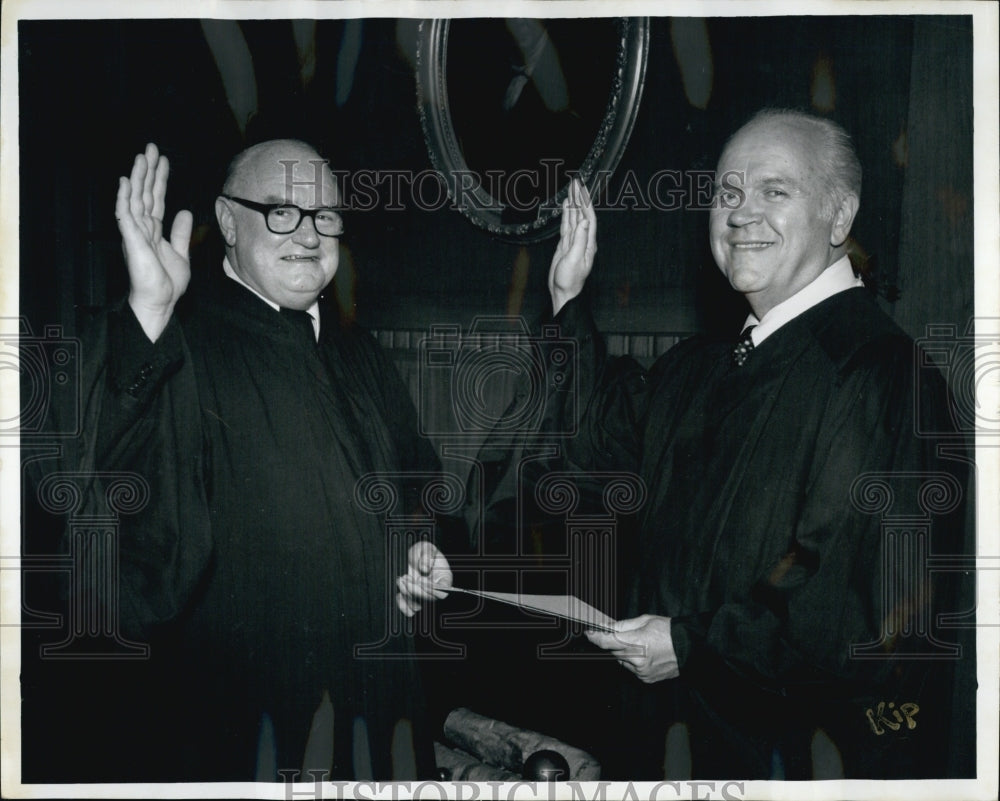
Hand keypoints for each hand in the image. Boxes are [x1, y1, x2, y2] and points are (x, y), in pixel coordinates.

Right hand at [116, 143, 192, 341]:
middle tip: (151, 147)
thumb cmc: (166, 283)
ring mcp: (135, 233)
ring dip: (137, 177)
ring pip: (135, 199)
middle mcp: (142, 228)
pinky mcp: (131, 241)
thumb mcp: (181, 254)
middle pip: (145, 193)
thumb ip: (180, 233)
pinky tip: (125, 183)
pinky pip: (125, 216)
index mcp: (154, 230)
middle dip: (148, 170)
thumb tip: (184, 212)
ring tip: (141, 156)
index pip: (156, 199)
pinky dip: (125, 199)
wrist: (159, 302)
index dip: (159, 179)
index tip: (162, 160)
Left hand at [395, 541, 451, 616]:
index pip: (443, 590)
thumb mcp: (426, 547)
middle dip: (416, 589)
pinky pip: (409, 610)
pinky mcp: (413, 600)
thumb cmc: (422, 552)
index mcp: (444, 578)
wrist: (413, 557)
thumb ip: (426, 555)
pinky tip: (399, 592)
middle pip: (429, 599)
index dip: (432, 588)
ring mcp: (424, 597)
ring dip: (407, 594)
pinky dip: (402, 604)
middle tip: (406, 578)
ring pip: (418, 605)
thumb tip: (424, 568)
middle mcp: (435, 590)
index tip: (421, 579)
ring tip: (402, 580)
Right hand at [548, 178, 596, 315]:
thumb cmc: (570, 281)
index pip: (589, 217)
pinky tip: (566, 206)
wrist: (562, 292)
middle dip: (580, 198)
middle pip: (582, 214)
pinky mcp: (565, 245)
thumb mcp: (574, 260)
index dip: (586, 202)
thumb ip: (579, 240)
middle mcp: (583, 240)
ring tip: (572, 189)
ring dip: (573, 203)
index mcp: (588, 243)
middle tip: (576, 182)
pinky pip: (567, 225)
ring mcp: (574, 242)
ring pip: (574, 218)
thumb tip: (584, 222)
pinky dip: (567, 214)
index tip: (581, 189)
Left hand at [585, 614, 678, 683]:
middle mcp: (637, 660)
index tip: (589, 634)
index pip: (607, 642)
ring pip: (622, 661)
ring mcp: (642, 672)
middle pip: (613, 652)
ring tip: (641, 645)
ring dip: (625, 653)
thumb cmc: (670, 631)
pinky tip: (646, 654)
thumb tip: (606, 626)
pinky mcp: (646, 679)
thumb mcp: (645, 620)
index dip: (595, 637)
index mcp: (637, 642)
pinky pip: (632, 670)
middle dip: (614, 643)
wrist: (691, 648)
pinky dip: (634, 662)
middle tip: (625, 636)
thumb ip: (622, 625)